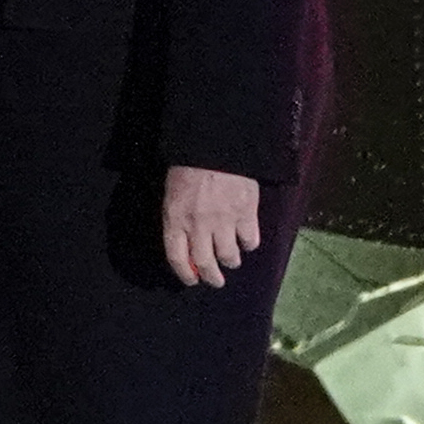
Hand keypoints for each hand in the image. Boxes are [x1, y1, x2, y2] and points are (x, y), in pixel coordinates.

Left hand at [159, 164, 260, 288]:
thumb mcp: (173, 191)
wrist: (216, 142)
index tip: (192, 280)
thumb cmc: (190, 163)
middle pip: (204, 263)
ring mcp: (223, 220)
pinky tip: (247, 241)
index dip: (185, 274)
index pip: (177, 258)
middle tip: (216, 281)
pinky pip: (250, 240)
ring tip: (232, 260)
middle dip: (211, 277)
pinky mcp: (246, 212)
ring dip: (230, 261)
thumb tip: (187, 243)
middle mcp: (198, 225)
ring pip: (228, 256)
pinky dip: (249, 244)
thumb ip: (178, 218)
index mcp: (175, 218)